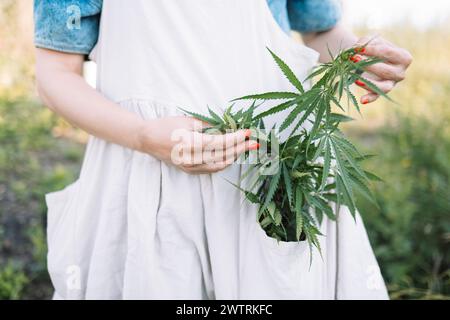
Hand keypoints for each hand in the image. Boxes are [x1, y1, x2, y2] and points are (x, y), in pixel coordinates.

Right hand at [138, 116, 257, 173]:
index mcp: (191, 144)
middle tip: (255, 143)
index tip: (249, 133)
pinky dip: (223, 162)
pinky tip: (231, 156)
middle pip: (223, 155)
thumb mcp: (189, 121)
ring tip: (245, 148)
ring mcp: (190, 167)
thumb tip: (229, 128)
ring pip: (219, 165)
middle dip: (241, 148)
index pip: (221, 143)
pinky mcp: (189, 170)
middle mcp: (192, 158)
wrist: (147, 139)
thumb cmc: (166, 126)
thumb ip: (210, 126)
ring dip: (234, 156)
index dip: (237, 138)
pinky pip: (211, 169)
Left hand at [352, 36, 412, 103]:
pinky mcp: (380, 92)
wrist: (366, 58)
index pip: (389, 53)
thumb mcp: (371, 41)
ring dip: (369, 83)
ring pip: (384, 87)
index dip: (373, 50)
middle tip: (353, 59)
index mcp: (403, 57)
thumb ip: (365, 42)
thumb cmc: (372, 48)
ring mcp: (391, 84)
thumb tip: (357, 48)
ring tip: (356, 79)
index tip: (358, 48)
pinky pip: (376, 97)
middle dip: (369, 66)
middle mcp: (400, 72)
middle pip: (387, 71)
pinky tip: (362, 100)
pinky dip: (370, 99)